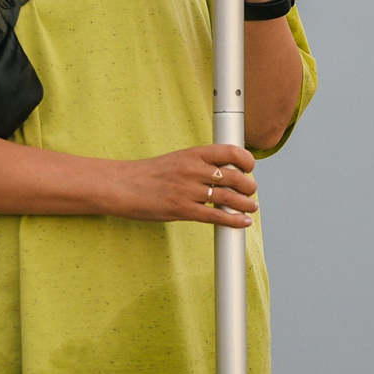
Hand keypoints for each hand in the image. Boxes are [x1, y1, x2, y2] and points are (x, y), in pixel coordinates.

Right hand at [106, 145, 256, 227]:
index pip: (230, 152)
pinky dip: (234, 220)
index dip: (246, 160)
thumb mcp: (176, 160)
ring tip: (251, 206)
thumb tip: (222, 172)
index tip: (250, 167)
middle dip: (248, 186)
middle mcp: (193, 170)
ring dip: (245, 204)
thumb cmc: (148, 174)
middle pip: (234, 177)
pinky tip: (243, 222)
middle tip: (251, 190)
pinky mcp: (183, 210)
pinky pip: (216, 216)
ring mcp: (189, 190)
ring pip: (229, 198)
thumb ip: (198, 164)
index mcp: (193, 153)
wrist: (122, 186)